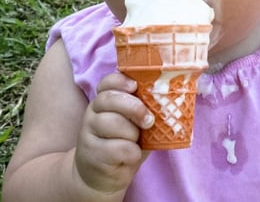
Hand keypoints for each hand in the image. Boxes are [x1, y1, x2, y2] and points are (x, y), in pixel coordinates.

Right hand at [74, 72, 153, 194]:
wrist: (103, 179)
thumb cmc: (124, 146)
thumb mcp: (136, 126)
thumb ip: (145, 111)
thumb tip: (170, 100)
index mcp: (104, 102)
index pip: (107, 83)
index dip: (121, 81)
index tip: (135, 86)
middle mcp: (93, 114)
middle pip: (109, 99)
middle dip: (134, 107)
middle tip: (149, 120)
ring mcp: (88, 133)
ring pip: (112, 122)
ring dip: (132, 133)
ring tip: (136, 142)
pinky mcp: (91, 153)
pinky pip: (117, 148)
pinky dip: (131, 153)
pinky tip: (131, 156)